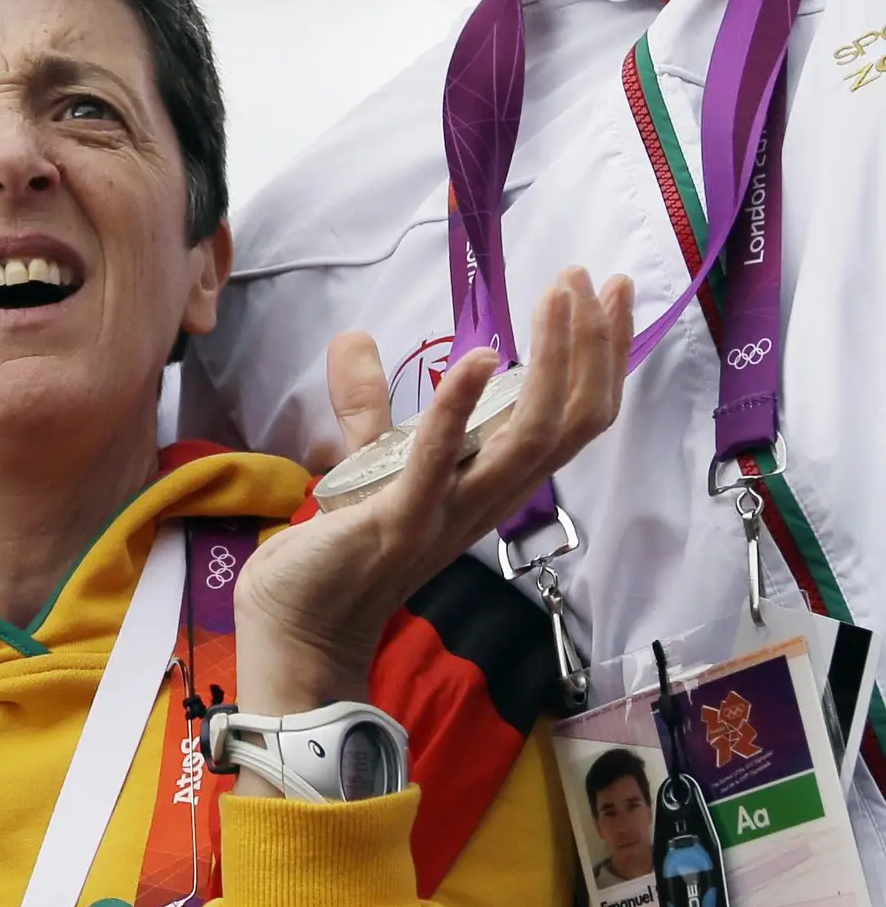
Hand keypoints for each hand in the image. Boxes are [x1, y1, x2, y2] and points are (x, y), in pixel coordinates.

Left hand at [229, 268, 632, 726]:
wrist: (298, 628)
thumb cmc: (338, 553)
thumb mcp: (367, 463)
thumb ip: (368, 404)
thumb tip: (355, 336)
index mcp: (488, 484)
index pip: (570, 420)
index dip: (600, 358)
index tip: (609, 292)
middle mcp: (485, 499)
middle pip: (572, 424)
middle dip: (593, 347)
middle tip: (596, 277)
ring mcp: (447, 512)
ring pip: (531, 438)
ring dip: (553, 362)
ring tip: (562, 294)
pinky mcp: (397, 521)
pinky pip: (440, 462)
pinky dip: (462, 408)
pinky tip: (484, 358)